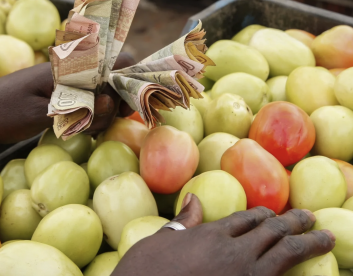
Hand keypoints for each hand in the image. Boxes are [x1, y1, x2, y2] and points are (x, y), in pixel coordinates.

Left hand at [0, 53, 135, 143]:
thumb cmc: (2, 113)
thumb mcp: (40, 115)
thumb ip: (79, 108)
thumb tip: (111, 101)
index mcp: (70, 67)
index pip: (118, 60)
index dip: (131, 82)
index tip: (123, 109)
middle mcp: (73, 70)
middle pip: (115, 80)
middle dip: (115, 105)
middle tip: (98, 125)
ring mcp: (68, 82)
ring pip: (103, 94)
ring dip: (102, 114)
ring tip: (84, 130)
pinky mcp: (62, 94)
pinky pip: (88, 102)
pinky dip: (91, 117)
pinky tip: (81, 131)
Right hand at [112, 193, 335, 275]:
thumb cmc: (143, 272)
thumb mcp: (159, 241)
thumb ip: (183, 222)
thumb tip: (193, 199)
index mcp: (210, 235)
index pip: (246, 219)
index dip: (264, 215)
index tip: (276, 214)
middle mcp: (233, 253)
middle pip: (271, 232)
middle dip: (294, 223)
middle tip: (312, 218)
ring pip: (284, 254)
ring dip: (307, 244)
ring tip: (323, 237)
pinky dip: (293, 272)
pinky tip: (306, 270)